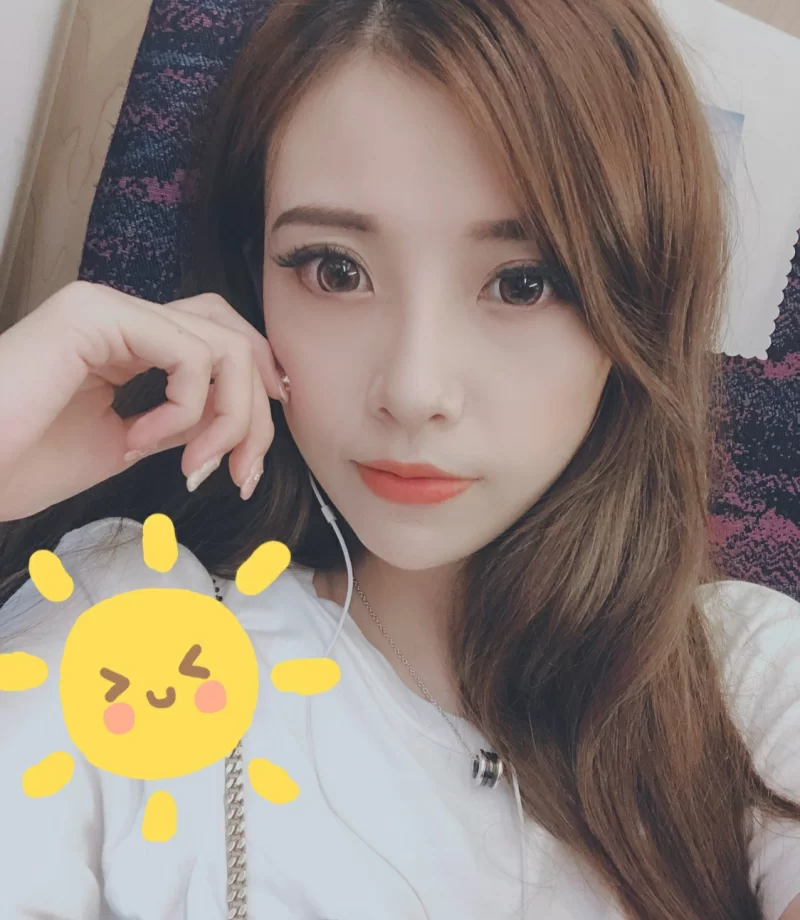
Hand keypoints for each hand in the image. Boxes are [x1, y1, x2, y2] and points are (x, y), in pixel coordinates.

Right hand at [0, 281, 285, 520]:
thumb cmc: (22, 463)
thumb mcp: (123, 443)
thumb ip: (174, 421)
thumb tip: (222, 419)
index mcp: (123, 339)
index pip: (214, 339)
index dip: (252, 385)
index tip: (256, 449)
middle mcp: (120, 314)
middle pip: (229, 335)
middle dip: (255, 407)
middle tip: (244, 470)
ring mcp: (107, 308)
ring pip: (220, 344)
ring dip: (227, 418)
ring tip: (190, 465)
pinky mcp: (95, 316)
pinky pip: (187, 355)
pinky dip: (186, 408)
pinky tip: (144, 441)